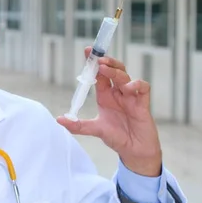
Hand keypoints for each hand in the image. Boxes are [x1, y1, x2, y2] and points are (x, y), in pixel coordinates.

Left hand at [56, 47, 162, 176]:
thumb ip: (77, 125)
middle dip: (106, 62)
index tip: (87, 51)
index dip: (93, 63)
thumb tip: (59, 119)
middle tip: (97, 58)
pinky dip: (137, 84)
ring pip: (125, 76)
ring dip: (116, 71)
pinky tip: (129, 86)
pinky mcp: (142, 103)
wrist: (134, 151)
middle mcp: (117, 93)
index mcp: (105, 96)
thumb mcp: (94, 129)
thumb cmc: (116, 137)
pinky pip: (143, 88)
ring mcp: (130, 97)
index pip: (98, 75)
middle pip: (113, 70)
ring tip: (105, 69)